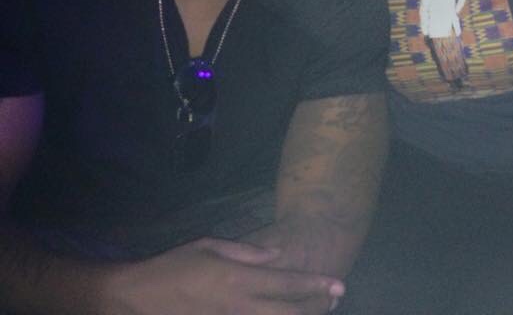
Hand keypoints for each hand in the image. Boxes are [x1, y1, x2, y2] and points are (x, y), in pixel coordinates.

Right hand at [104, 237, 344, 313]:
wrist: (133, 298)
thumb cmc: (172, 266)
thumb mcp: (209, 246)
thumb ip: (246, 252)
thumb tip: (276, 256)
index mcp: (237, 278)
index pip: (286, 283)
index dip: (315, 285)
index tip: (338, 286)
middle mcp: (237, 304)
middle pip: (286, 313)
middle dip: (313, 308)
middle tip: (333, 303)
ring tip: (313, 313)